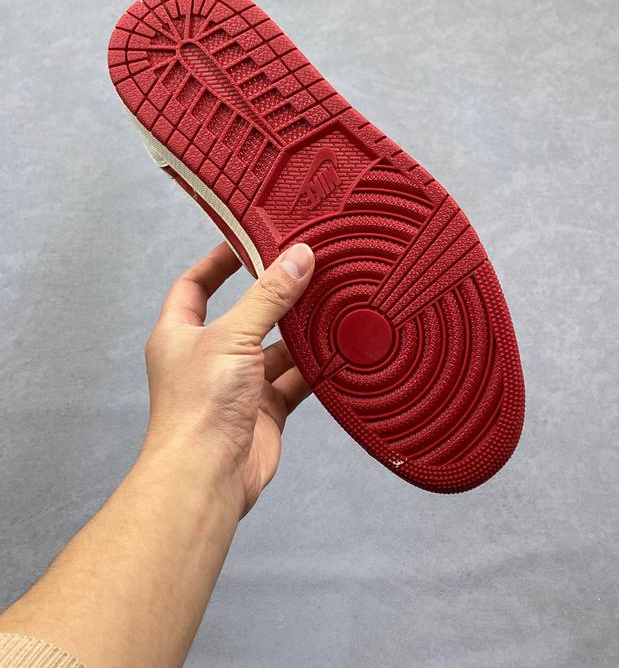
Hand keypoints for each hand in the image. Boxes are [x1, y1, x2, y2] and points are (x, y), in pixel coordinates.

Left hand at [142, 241, 314, 513]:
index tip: (248, 240)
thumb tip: (299, 256)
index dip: (218, 261)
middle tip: (307, 268)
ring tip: (332, 302)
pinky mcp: (265, 410)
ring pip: (275, 348)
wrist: (207, 478)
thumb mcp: (233, 337)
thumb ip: (268, 297)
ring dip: (301, 332)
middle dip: (275, 295)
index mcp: (181, 334)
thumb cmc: (200, 406)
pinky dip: (315, 367)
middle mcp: (209, 356)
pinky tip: (338, 349)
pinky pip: (294, 380)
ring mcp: (238, 385)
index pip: (195, 285)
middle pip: (245, 315)